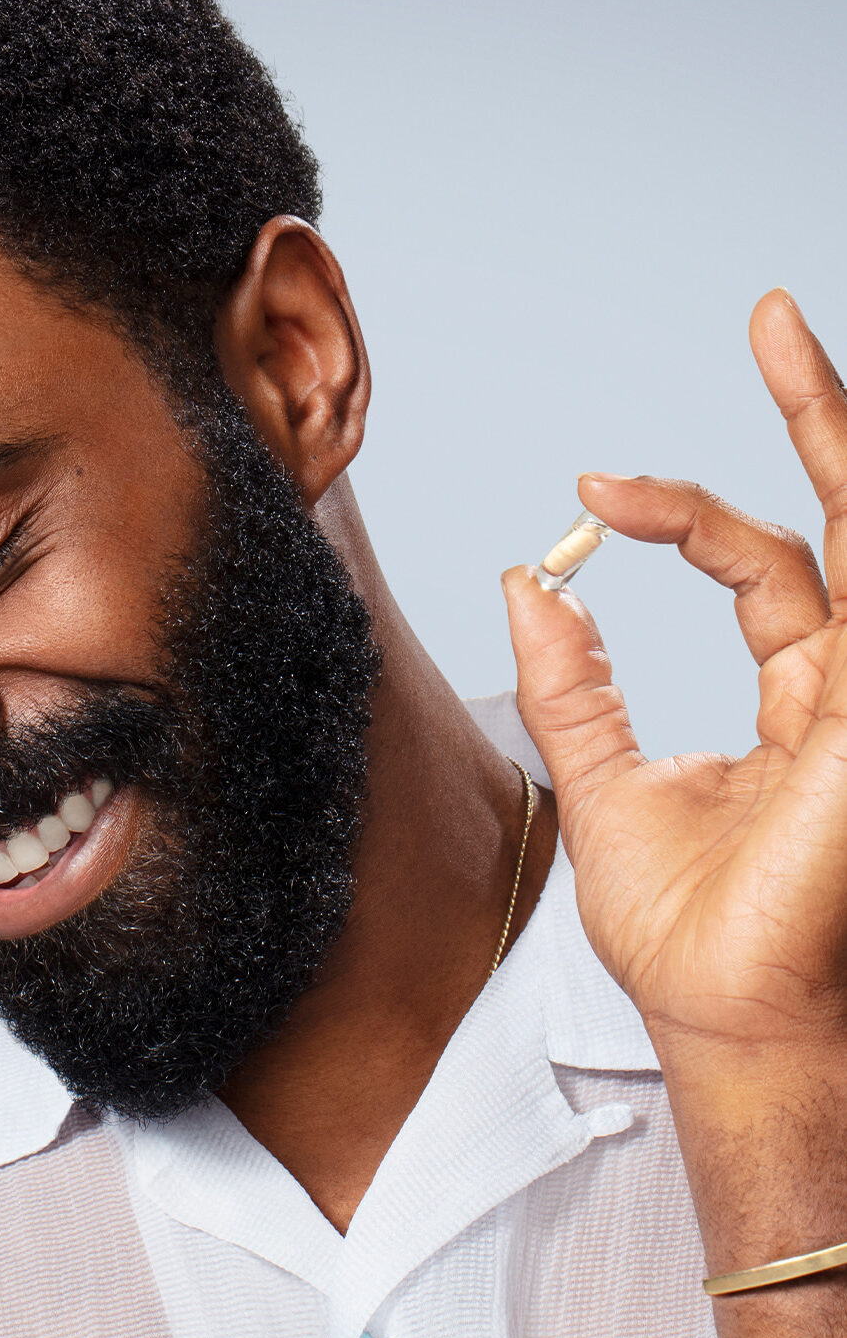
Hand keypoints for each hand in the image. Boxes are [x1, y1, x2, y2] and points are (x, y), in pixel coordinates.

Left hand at [502, 290, 846, 1062]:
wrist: (723, 1023)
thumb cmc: (689, 935)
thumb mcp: (603, 784)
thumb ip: (572, 683)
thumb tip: (522, 580)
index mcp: (802, 694)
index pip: (763, 564)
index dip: (685, 512)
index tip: (595, 491)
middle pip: (842, 519)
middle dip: (814, 413)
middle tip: (771, 314)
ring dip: (834, 430)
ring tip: (783, 330)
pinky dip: (836, 516)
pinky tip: (815, 422)